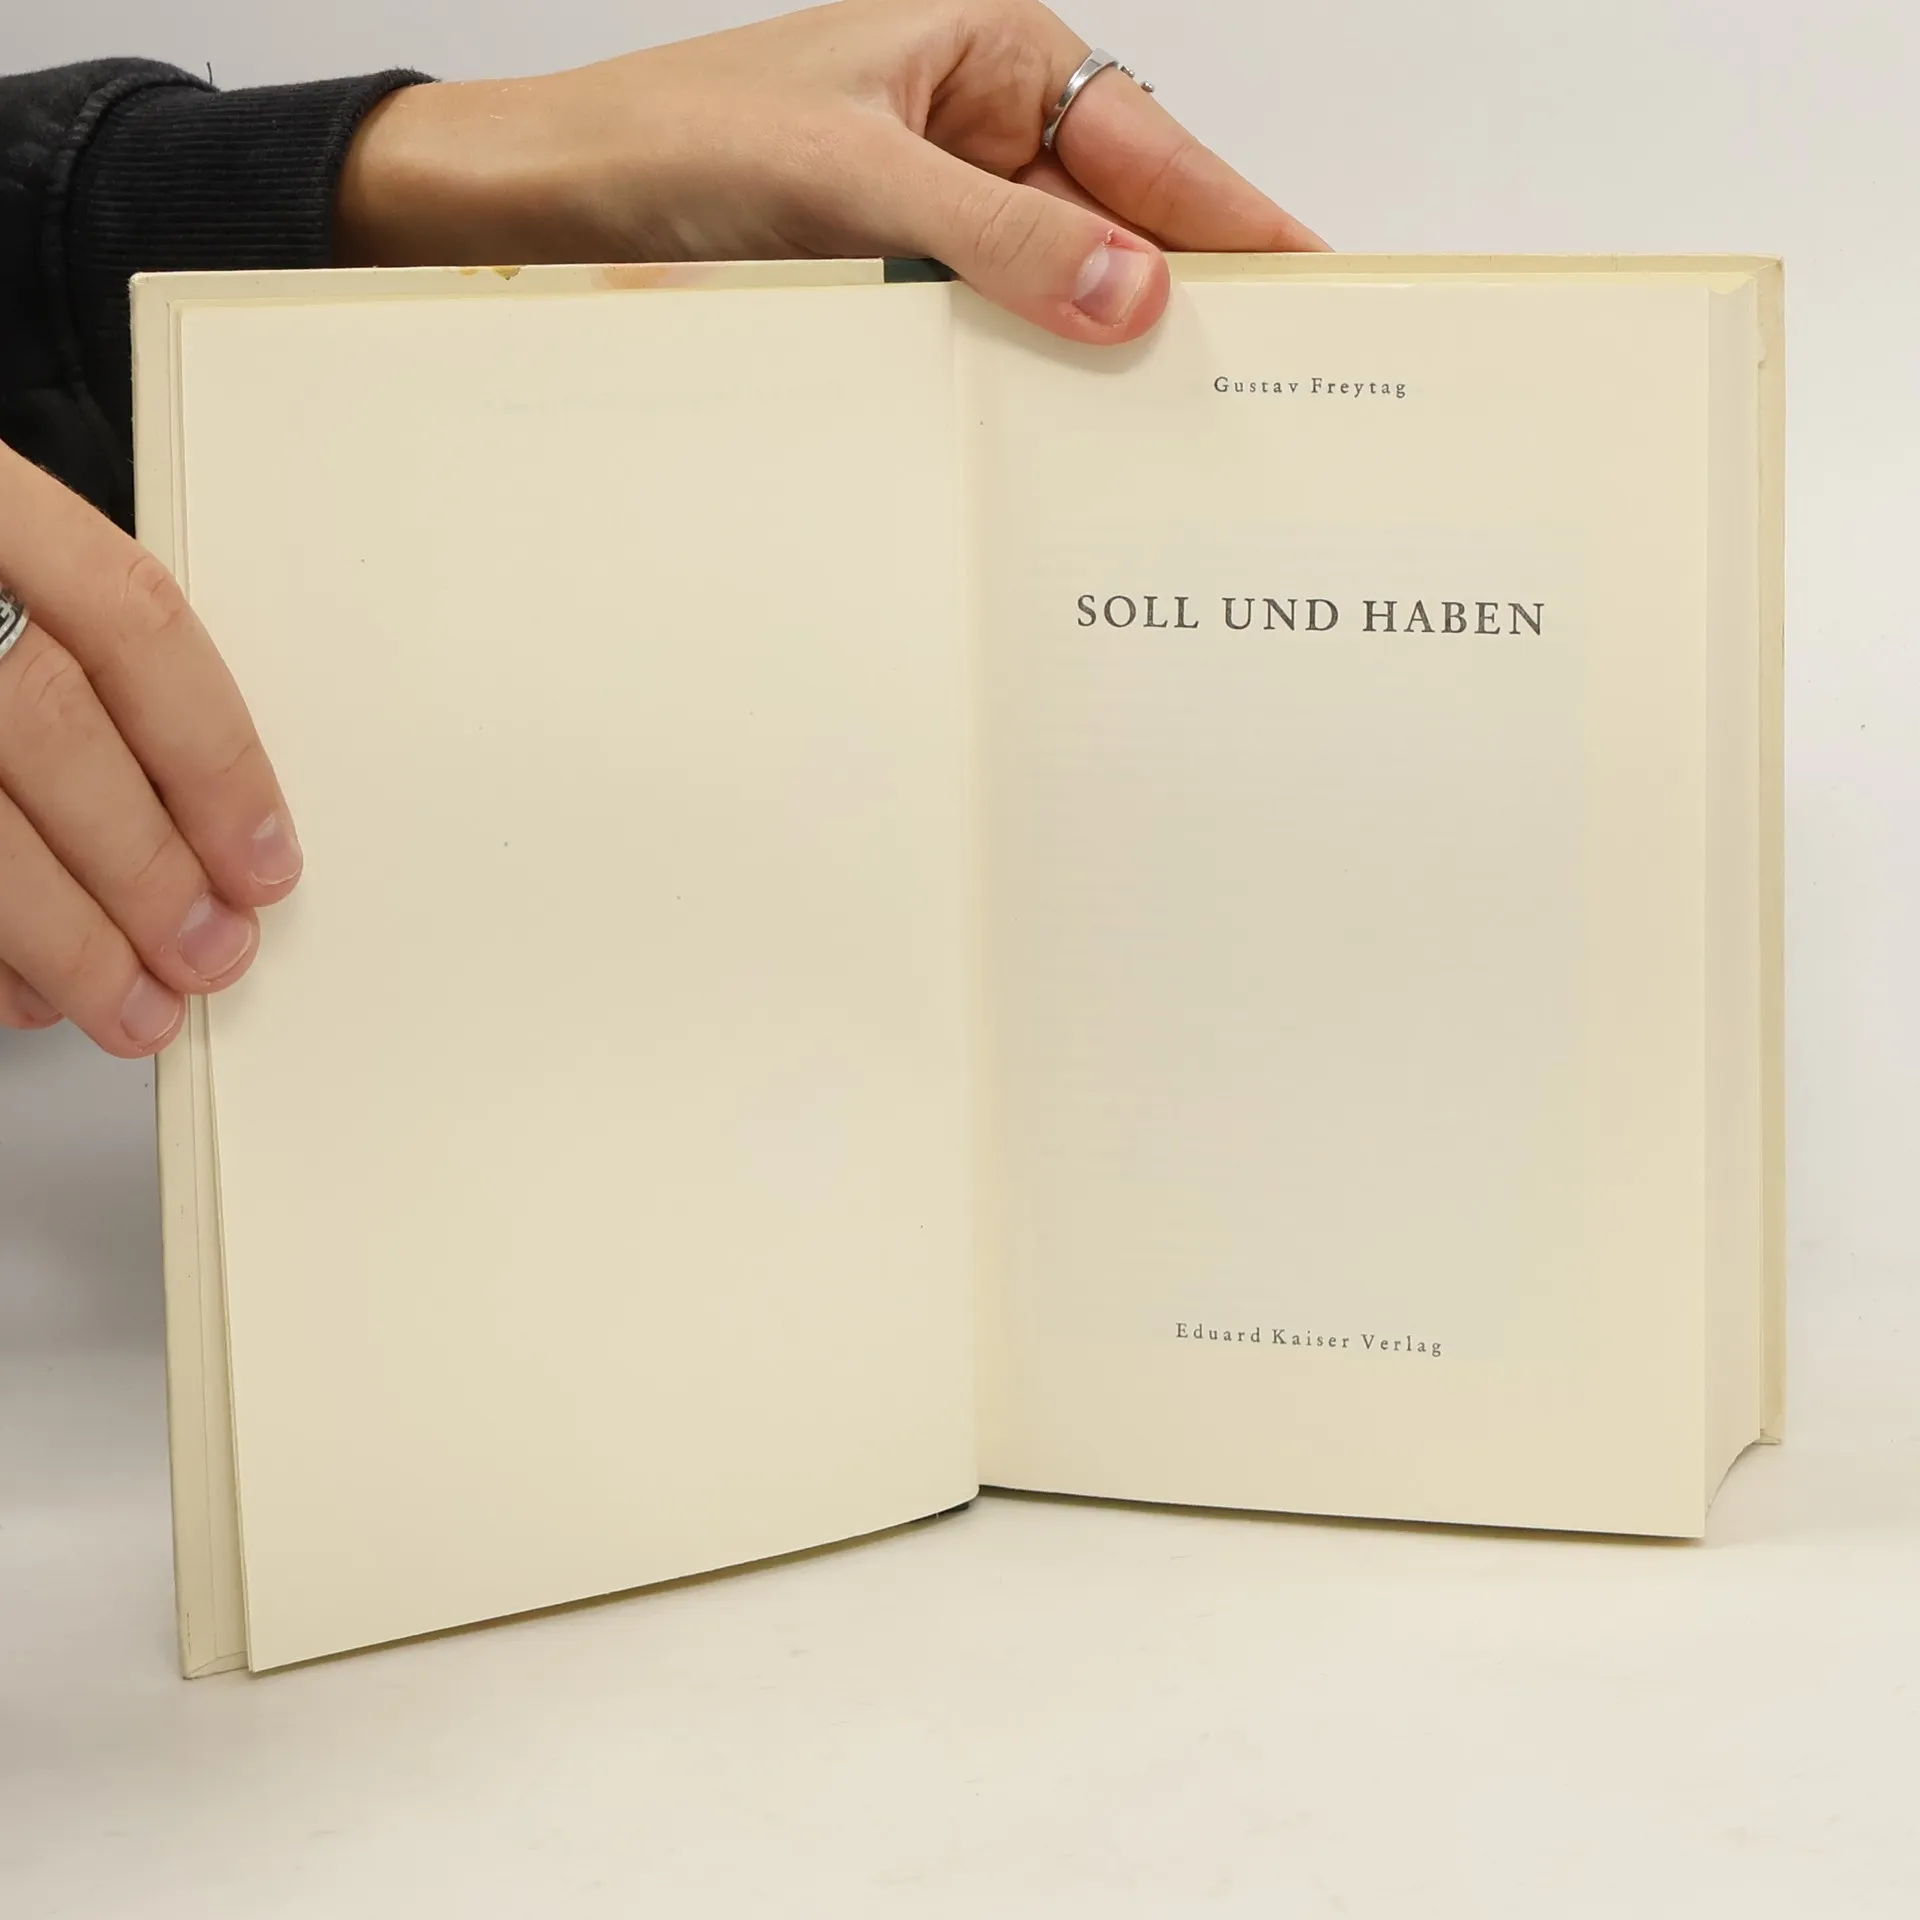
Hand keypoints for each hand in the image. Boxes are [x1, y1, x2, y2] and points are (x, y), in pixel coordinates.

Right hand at [0, 442, 300, 1055]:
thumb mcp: (14, 562)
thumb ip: (88, 657)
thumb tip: (217, 820)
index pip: (132, 622)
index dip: (216, 757)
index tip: (265, 858)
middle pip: (50, 728)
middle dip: (146, 867)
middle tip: (210, 952)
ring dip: (66, 938)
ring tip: (133, 1004)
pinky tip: (26, 989)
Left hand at [335, 0, 1324, 344]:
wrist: (547, 199)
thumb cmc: (676, 136)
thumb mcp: (849, 175)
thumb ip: (995, 238)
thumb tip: (1132, 294)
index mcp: (992, 57)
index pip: (1152, 149)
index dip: (1241, 225)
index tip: (1321, 290)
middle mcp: (981, 133)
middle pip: (1122, 227)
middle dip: (1183, 304)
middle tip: (1260, 395)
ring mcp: (942, 214)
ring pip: (1060, 292)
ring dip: (1098, 355)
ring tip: (1173, 438)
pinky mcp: (899, 281)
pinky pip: (992, 332)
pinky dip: (1024, 378)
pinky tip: (1057, 434)